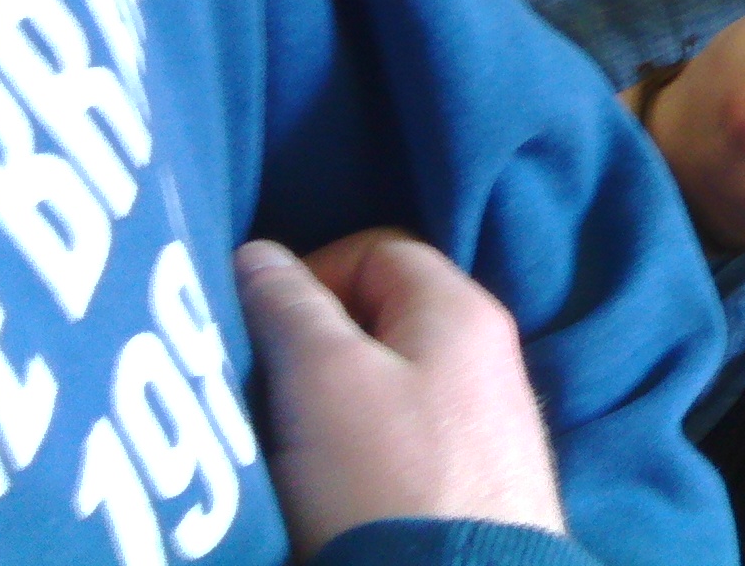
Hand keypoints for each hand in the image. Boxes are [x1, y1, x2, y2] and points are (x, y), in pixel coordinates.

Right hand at [233, 231, 564, 559]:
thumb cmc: (384, 477)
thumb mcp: (320, 378)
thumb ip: (287, 306)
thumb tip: (258, 254)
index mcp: (462, 309)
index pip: (377, 250)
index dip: (309, 277)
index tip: (264, 335)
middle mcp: (486, 356)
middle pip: (378, 322)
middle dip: (310, 350)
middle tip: (261, 396)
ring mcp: (485, 427)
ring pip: (384, 390)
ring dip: (324, 410)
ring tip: (282, 454)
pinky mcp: (471, 487)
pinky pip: (399, 446)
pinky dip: (353, 456)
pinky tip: (322, 495)